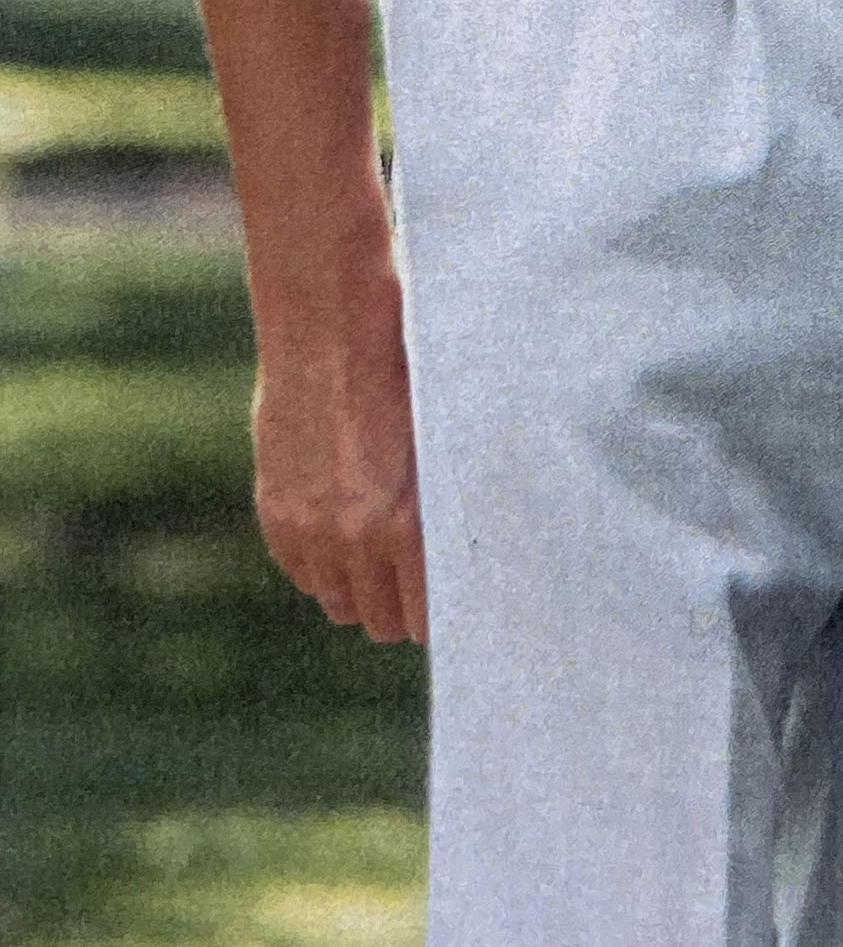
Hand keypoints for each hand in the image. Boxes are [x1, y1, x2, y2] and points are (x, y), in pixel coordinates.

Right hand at [250, 282, 427, 645]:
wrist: (332, 326)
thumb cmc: (409, 370)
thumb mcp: (445, 441)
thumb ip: (444, 504)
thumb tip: (460, 549)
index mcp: (411, 522)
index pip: (425, 617)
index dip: (439, 614)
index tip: (452, 604)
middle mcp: (358, 536)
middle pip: (380, 620)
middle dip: (400, 606)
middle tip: (416, 584)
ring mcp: (311, 527)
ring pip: (337, 602)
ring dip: (358, 588)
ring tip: (379, 559)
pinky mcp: (277, 511)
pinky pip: (301, 572)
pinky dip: (320, 562)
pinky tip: (341, 533)